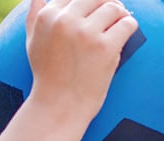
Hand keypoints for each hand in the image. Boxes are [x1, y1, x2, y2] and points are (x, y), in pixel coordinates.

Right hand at [25, 0, 139, 117]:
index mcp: (48, 16)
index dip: (88, 2)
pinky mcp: (105, 47)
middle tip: (114, 13)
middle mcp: (65, 21)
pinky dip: (130, 26)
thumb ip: (34, 15)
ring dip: (121, 14)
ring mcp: (86, 33)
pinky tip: (127, 32)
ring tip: (121, 23)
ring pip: (113, 7)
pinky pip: (127, 24)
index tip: (95, 12)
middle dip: (108, 3)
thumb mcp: (32, 42)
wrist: (60, 106)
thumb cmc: (47, 76)